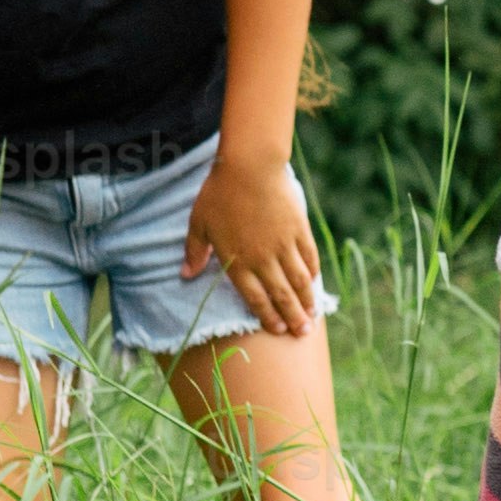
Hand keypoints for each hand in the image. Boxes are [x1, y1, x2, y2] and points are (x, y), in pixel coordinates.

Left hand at [185, 151, 322, 343]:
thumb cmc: (219, 193)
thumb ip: (195, 252)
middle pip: (281, 296)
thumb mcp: (199, 223)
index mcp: (238, 262)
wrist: (250, 167)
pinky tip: (315, 283)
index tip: (276, 330)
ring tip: (312, 317)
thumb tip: (186, 275)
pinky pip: (308, 257)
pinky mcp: (298, 230)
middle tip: (301, 334)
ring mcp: (284, 245)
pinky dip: (312, 273)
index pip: (255, 298)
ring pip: (299, 281)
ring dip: (306, 302)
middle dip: (292, 318)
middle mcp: (263, 260)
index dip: (267, 317)